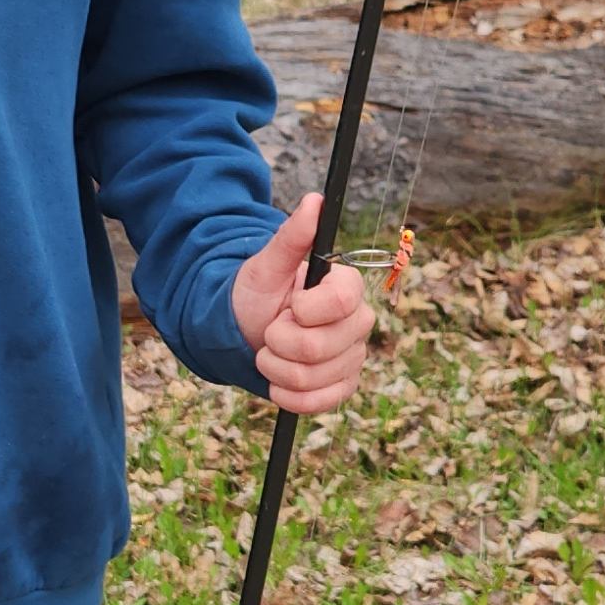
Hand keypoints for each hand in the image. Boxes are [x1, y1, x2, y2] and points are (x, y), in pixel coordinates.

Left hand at [231, 192, 375, 415]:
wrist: (246, 331)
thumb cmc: (258, 293)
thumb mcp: (267, 265)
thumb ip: (292, 236)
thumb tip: (314, 201)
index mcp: (346, 289)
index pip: (340, 303)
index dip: (305, 310)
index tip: (289, 305)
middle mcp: (357, 324)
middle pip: (320, 348)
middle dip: (279, 341)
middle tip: (271, 330)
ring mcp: (352, 359)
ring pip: (311, 378)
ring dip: (275, 367)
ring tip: (270, 350)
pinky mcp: (341, 388)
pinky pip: (316, 403)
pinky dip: (286, 394)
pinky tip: (277, 378)